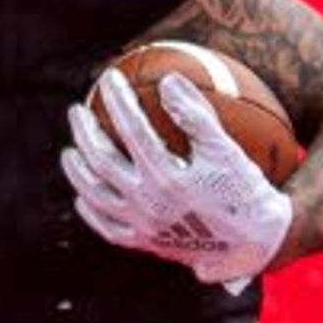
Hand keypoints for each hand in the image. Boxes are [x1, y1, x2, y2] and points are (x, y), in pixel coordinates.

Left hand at [60, 67, 293, 285]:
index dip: (119, 100)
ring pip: (96, 195)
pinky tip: (83, 198)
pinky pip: (107, 228)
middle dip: (85, 132)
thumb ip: (197, 116)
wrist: (252, 245)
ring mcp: (142, 226)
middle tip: (76, 110)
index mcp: (169, 177)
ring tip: (69, 151)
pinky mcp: (144, 244)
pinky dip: (91, 211)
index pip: (133, 129)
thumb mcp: (226, 150)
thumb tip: (168, 80)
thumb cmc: (244, 191)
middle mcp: (149, 203)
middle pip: (103, 160)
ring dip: (77, 172)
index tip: (110, 78)